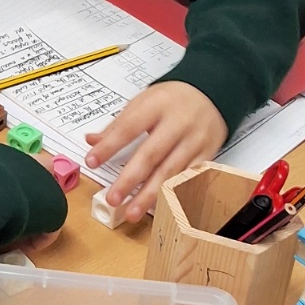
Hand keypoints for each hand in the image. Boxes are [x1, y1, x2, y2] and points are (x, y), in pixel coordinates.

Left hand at [84, 82, 225, 222]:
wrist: (212, 93)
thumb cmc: (173, 99)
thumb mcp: (144, 101)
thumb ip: (118, 124)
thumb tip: (92, 141)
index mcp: (157, 105)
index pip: (128, 128)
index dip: (109, 146)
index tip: (91, 161)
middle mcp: (178, 123)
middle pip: (151, 154)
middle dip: (130, 179)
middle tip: (113, 198)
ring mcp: (194, 141)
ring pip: (171, 172)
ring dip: (150, 195)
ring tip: (132, 212)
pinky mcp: (207, 155)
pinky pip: (188, 178)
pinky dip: (173, 194)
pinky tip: (159, 206)